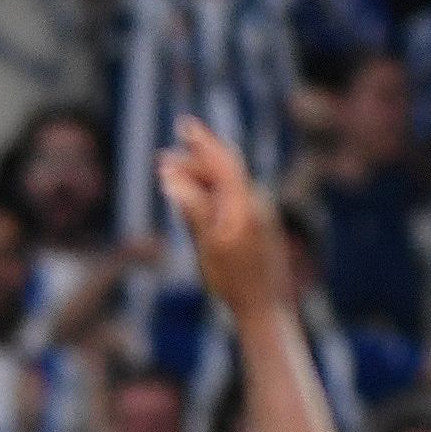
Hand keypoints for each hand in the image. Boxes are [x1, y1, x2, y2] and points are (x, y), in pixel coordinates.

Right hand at [156, 116, 284, 322]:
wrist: (266, 306)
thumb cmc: (234, 280)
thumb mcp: (207, 245)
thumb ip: (193, 209)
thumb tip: (172, 179)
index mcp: (245, 203)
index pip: (222, 161)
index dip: (202, 142)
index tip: (184, 124)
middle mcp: (256, 202)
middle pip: (224, 170)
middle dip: (195, 160)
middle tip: (164, 158)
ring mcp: (259, 214)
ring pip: (226, 185)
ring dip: (200, 178)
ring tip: (172, 177)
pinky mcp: (258, 226)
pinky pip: (232, 198)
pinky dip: (210, 193)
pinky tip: (196, 198)